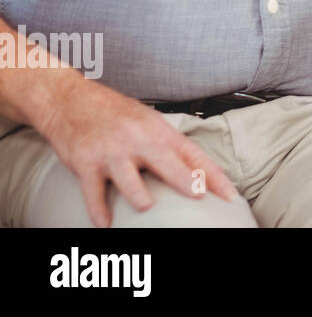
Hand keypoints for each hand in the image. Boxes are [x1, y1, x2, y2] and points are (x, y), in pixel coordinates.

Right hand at [32, 76, 239, 226]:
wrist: (70, 100)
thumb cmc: (112, 112)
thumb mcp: (147, 120)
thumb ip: (167, 144)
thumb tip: (194, 167)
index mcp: (159, 131)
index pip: (193, 154)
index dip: (213, 175)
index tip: (230, 193)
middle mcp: (138, 140)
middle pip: (166, 162)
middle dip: (185, 179)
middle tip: (199, 194)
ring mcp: (111, 152)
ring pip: (128, 177)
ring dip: (138, 194)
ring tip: (147, 207)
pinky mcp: (86, 162)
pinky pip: (93, 190)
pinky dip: (98, 209)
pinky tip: (105, 224)